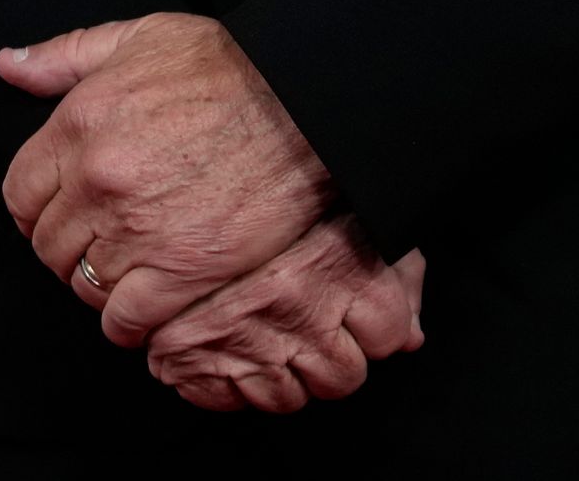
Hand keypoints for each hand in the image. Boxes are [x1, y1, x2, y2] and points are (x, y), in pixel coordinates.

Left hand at [0, 13, 332, 344]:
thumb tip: (8, 66)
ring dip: (101, 285)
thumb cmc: (229, 67)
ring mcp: (137, 230)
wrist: (304, 102)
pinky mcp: (180, 271)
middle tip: (102, 242)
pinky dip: (129, 322)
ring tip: (129, 271)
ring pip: (83, 286)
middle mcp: (98, 182)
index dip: (38, 209)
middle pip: (49, 246)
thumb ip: (65, 55)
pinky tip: (146, 305)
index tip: (63, 213)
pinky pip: (125, 320)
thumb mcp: (140, 37)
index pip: (20, 195)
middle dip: (70, 248)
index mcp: (79, 125)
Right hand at [146, 214, 426, 414]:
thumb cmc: (263, 187)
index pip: (390, 334)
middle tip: (305, 325)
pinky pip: (228, 401)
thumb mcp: (346, 209)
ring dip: (280, 376)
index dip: (376, 328)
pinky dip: (227, 383)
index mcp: (336, 263)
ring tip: (266, 332)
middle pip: (342, 378)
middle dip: (330, 359)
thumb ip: (395, 269)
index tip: (352, 312)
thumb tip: (413, 337)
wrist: (166, 177)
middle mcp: (294, 303)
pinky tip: (230, 347)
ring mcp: (242, 335)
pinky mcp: (189, 358)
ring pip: (287, 398)